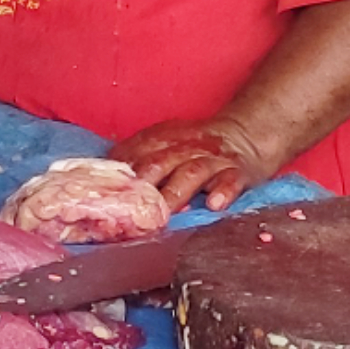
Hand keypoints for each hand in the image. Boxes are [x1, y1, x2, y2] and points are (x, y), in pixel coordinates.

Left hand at [109, 117, 275, 211]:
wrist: (245, 136)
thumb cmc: (195, 150)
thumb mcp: (166, 147)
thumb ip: (139, 161)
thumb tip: (104, 185)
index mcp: (162, 139)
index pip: (136, 152)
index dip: (120, 172)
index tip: (105, 193)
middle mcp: (184, 147)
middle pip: (159, 163)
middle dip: (143, 185)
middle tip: (129, 210)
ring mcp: (211, 160)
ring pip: (190, 173)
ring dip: (176, 192)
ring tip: (165, 212)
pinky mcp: (237, 171)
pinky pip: (230, 180)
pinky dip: (223, 192)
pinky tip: (214, 205)